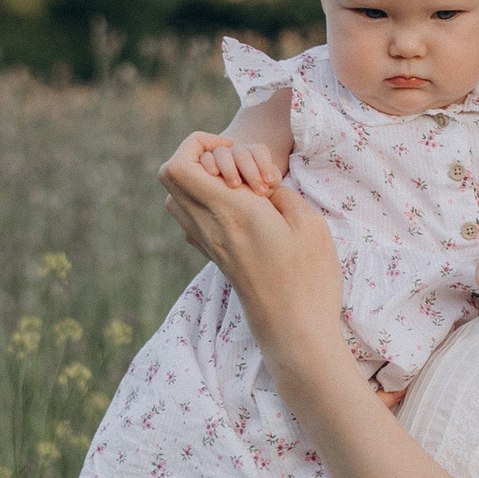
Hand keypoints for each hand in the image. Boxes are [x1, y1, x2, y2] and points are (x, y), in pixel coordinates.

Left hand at [159, 130, 348, 401]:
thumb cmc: (310, 279)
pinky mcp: (214, 258)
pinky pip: (189, 219)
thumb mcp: (308, 223)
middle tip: (234, 165)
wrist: (295, 333)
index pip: (179, 166)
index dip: (198, 144)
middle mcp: (209, 227)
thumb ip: (281, 194)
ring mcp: (208, 245)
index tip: (234, 149)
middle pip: (169, 176)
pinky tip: (240, 210)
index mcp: (231, 212)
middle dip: (196, 156)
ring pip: (175, 198)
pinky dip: (205, 203)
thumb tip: (262, 185)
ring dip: (199, 180)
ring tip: (238, 187)